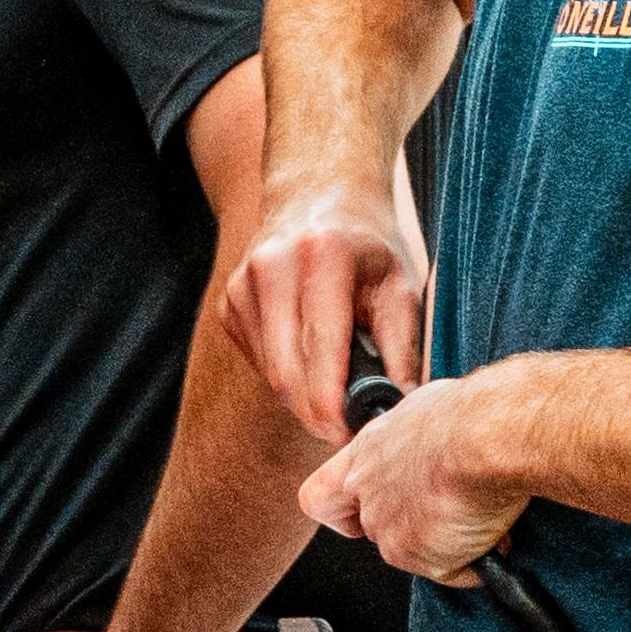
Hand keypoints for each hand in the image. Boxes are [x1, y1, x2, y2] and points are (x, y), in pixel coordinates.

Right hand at [219, 177, 428, 443]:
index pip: (321, 348)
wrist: (319, 196)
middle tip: (345, 432)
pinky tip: (311, 360)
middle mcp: (272, 266)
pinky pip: (259, 361)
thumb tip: (399, 410)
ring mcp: (242, 285)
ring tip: (337, 396)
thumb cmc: (368, 248)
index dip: (333, 404)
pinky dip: (287, 374)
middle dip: (317, 413)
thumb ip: (401, 349)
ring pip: (271, 374)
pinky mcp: (228, 303)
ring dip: (303, 399)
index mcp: (321, 256)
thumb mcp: (399, 286)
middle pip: (288, 372)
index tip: (350, 435)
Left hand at [297, 367, 528, 585]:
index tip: (362, 511)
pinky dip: (474, 560)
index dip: (340, 510)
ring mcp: (387, 529)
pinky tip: (492, 532)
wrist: (485, 436)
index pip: (321, 496)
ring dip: (448, 543)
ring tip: (482, 515)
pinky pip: (451, 570)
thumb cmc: (466, 414)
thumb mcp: (428, 411)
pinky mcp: (415, 556)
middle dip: (414, 527)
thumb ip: (414, 440)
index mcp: (367, 454)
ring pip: (414, 552)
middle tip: (450, 510)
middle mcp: (367, 493)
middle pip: (376, 528)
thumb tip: (432, 444)